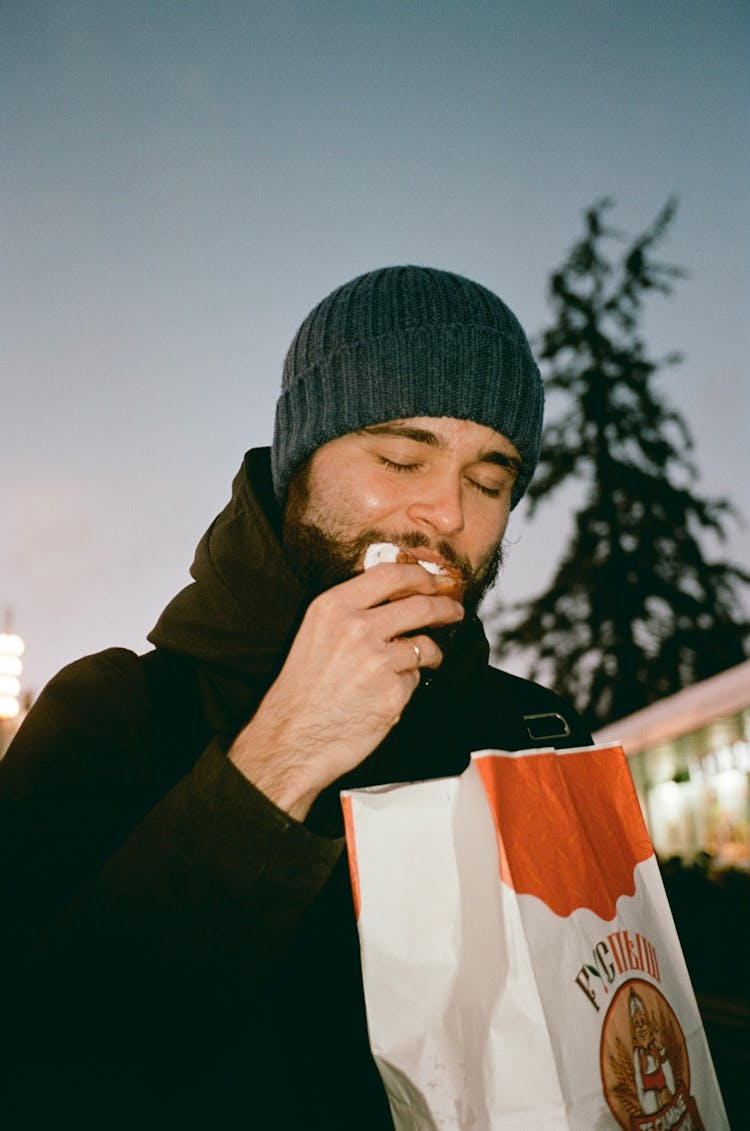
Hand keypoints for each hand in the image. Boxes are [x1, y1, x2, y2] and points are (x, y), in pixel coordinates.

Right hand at [228, 563, 463, 819]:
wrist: (291, 737)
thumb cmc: (302, 689)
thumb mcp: (316, 632)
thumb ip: (351, 611)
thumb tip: (398, 597)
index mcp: (333, 606)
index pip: (391, 574)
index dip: (420, 575)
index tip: (433, 581)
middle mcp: (356, 627)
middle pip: (420, 605)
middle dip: (445, 607)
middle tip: (454, 610)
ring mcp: (377, 659)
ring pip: (425, 645)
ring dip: (431, 653)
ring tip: (427, 660)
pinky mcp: (392, 691)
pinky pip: (414, 679)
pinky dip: (408, 685)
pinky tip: (387, 694)